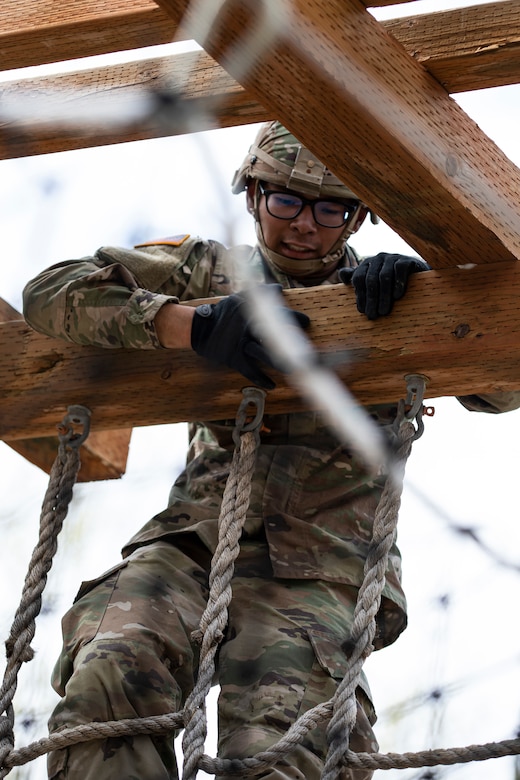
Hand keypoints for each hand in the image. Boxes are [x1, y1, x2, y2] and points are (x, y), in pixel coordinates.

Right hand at [190, 287, 309, 389]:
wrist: (200, 327)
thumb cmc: (223, 312)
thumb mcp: (240, 298)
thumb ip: (261, 293)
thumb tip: (279, 288)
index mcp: (252, 312)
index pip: (277, 313)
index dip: (293, 317)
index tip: (307, 322)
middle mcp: (248, 327)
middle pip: (274, 333)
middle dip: (291, 340)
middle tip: (307, 348)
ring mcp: (241, 343)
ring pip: (263, 353)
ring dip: (279, 362)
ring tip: (295, 370)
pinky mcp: (234, 358)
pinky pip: (249, 370)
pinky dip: (260, 378)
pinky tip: (272, 385)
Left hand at [338, 253, 429, 319]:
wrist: (416, 276)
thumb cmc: (390, 282)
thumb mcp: (372, 280)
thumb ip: (356, 277)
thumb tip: (341, 274)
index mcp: (367, 264)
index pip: (358, 278)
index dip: (359, 295)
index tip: (362, 311)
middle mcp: (378, 259)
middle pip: (371, 280)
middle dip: (371, 299)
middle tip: (372, 316)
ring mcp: (392, 258)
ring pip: (384, 276)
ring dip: (383, 296)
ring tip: (384, 312)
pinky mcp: (406, 259)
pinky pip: (400, 269)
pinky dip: (398, 283)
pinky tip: (397, 296)